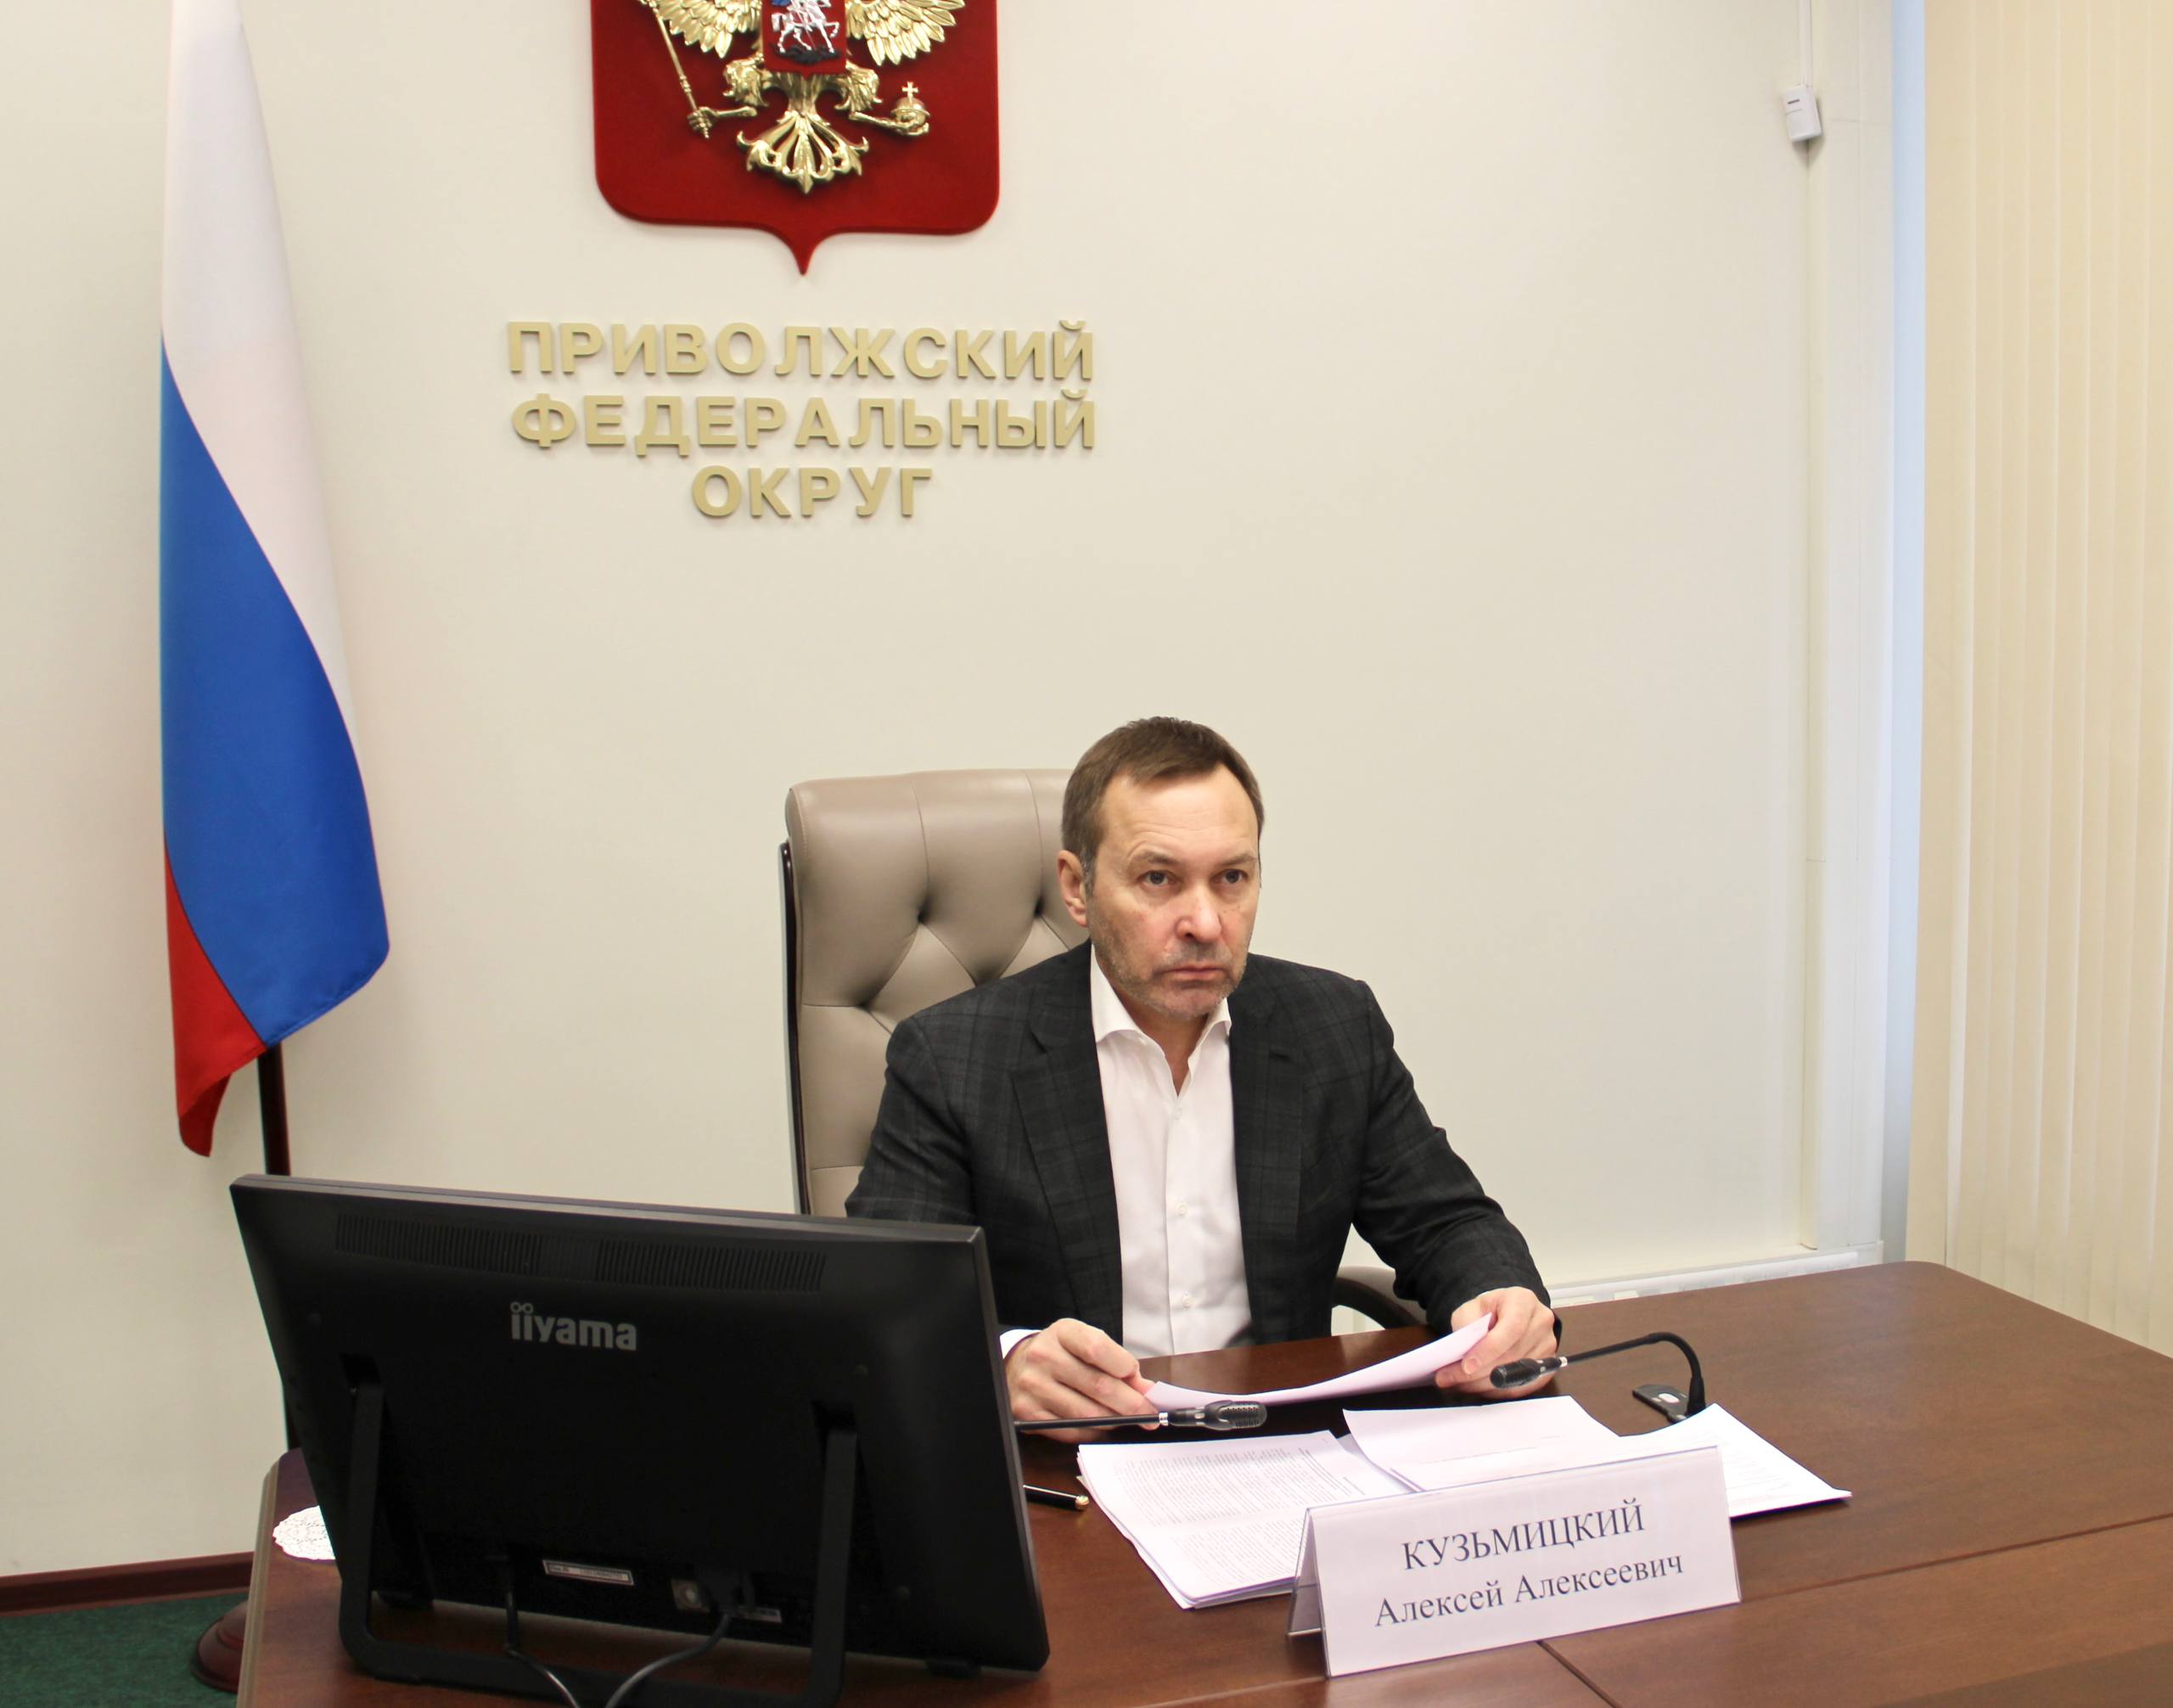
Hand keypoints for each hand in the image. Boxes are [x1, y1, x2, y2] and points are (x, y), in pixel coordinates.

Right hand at [1006, 1318, 1157, 1443]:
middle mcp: (1043, 1356)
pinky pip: (1072, 1431)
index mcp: (1062, 1332)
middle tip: (1149, 1414)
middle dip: (1131, 1404)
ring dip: (1114, 1420)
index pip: (1097, 1348)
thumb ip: (1116, 1361)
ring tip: (1126, 1419)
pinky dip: (1094, 1432)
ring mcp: (1033, 1386)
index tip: (1142, 1383)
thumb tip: (1145, 1390)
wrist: (1019, 1365)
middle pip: (1098, 1385)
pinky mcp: (1028, 1414)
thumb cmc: (1063, 1353)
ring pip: (1087, 1413)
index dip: (1125, 1367)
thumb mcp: (1087, 1343)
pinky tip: (1102, 1426)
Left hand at [1435, 1288, 1557, 1397]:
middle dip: (1479, 1372)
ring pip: (1516, 1374)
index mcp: (1523, 1301)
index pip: (1511, 1329)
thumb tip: (1461, 1351)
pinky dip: (1498, 1391)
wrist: (1506, 1313)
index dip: (1488, 1350)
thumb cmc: (1490, 1310)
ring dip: (1484, 1384)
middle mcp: (1541, 1322)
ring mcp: (1547, 1345)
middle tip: (1450, 1379)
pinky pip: (1523, 1386)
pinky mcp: (1547, 1366)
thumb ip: (1467, 1324)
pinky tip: (1478, 1387)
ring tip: (1460, 1384)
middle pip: (1513, 1355)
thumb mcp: (1472, 1307)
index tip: (1466, 1366)